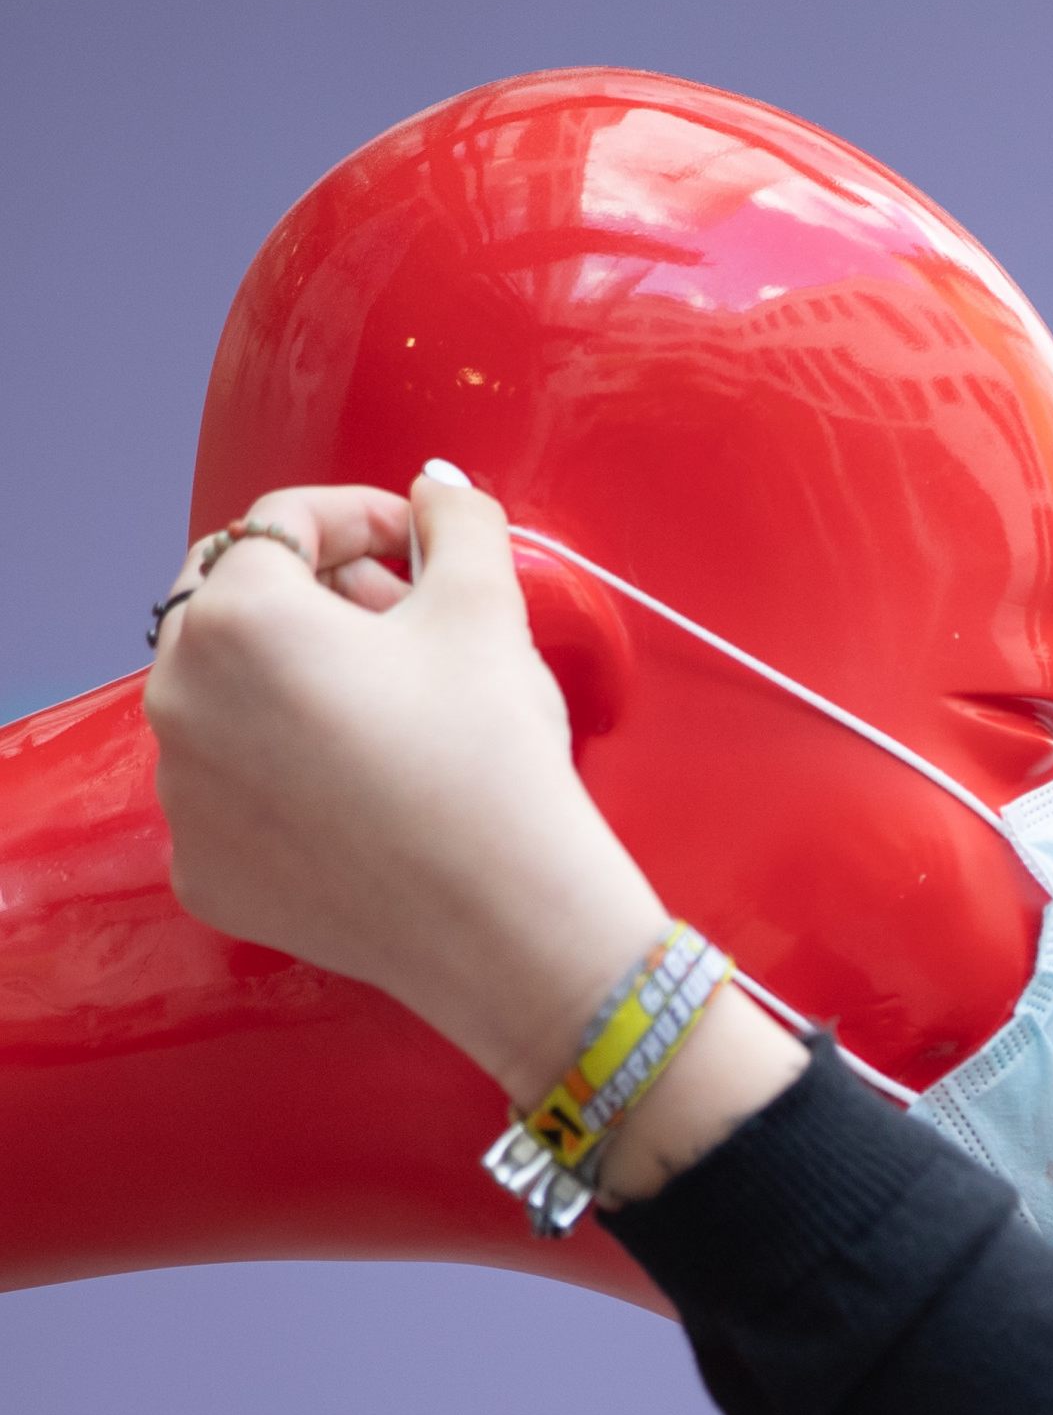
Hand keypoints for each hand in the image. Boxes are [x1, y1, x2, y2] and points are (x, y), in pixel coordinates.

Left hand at [146, 472, 664, 1100]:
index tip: (418, 541)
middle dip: (320, 596)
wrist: (510, 925)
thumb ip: (455, 521)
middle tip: (407, 619)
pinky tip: (365, 788)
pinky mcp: (206, 871)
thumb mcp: (489, 612)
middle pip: (235, 609)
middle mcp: (180, 701)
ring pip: (227, 703)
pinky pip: (232, 795)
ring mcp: (184, 795)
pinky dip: (285, 778)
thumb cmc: (493, 767)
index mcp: (236, 619)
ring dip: (297, 685)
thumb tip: (438, 490)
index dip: (361, 517)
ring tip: (395, 708)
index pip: (281, 525)